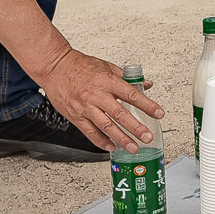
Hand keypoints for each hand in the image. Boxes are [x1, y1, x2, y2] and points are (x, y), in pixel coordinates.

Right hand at [39, 49, 158, 150]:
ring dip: (121, 138)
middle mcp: (97, 95)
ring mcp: (86, 107)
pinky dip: (101, 141)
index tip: (159, 113)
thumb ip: (127, 78)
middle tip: (147, 137)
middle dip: (135, 127)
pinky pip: (90, 132)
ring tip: (133, 147)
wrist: (55, 67)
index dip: (147, 105)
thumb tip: (146, 85)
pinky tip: (112, 147)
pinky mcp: (76, 116)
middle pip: (120, 114)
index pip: (132, 94)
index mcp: (107, 81)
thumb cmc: (80, 66)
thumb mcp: (107, 66)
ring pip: (106, 126)